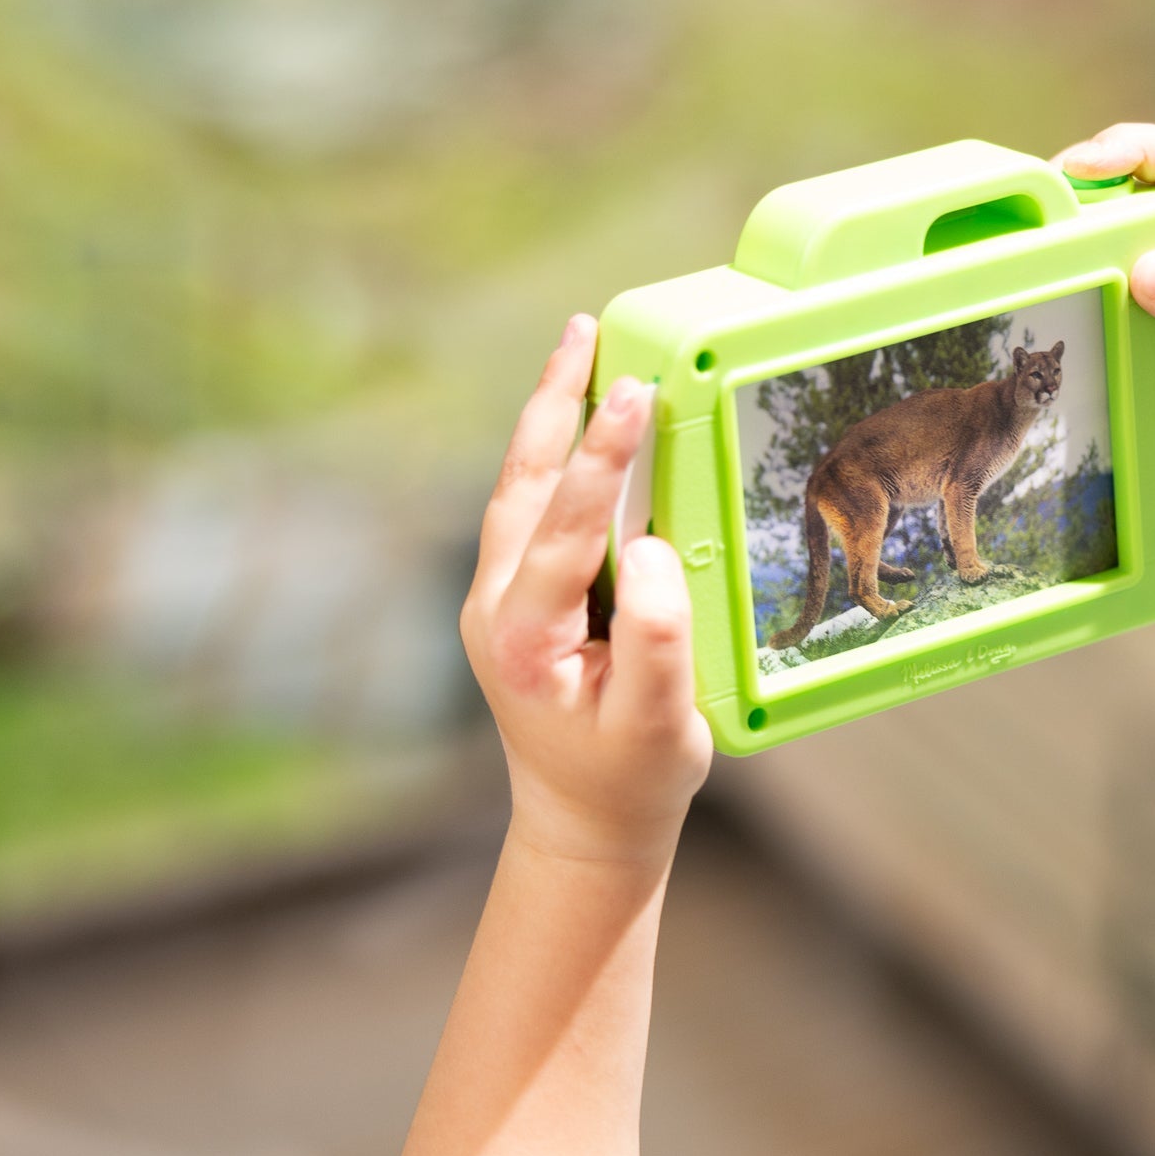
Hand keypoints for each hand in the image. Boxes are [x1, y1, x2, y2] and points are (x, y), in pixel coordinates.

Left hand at [460, 314, 711, 860]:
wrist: (584, 826)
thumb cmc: (630, 779)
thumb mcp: (660, 723)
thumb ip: (658, 639)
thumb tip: (652, 548)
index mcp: (523, 637)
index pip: (563, 524)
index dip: (601, 456)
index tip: (635, 392)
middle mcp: (494, 606)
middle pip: (520, 481)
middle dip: (554, 401)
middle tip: (586, 329)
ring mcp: (498, 599)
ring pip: (518, 487)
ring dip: (549, 416)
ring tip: (582, 349)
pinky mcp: (518, 597)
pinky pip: (533, 509)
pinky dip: (555, 455)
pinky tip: (582, 424)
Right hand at [1055, 123, 1154, 374]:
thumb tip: (1147, 271)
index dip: (1133, 152)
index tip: (1081, 166)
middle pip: (1154, 185)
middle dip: (1102, 193)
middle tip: (1049, 213)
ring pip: (1138, 225)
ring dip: (1100, 237)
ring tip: (1056, 248)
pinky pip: (1137, 269)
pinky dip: (1111, 277)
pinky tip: (1087, 287)